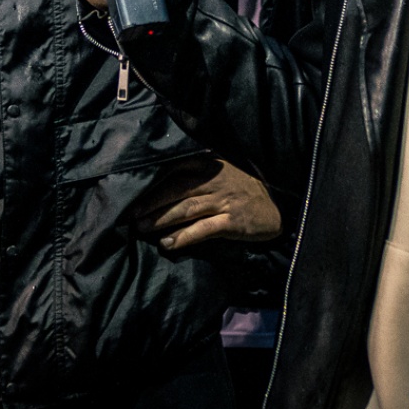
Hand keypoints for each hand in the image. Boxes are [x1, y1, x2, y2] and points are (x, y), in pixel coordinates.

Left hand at [136, 158, 282, 249]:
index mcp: (209, 165)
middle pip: (176, 190)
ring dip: (161, 219)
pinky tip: (168, 244)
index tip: (132, 191)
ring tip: (141, 228)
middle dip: (151, 202)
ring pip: (186, 209)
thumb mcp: (222, 171)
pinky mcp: (232, 222)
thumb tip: (162, 179)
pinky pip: (203, 229)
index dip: (153, 181)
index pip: (175, 170)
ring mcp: (224, 201)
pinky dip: (183, 237)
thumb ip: (197, 170)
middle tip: (130, 214)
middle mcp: (214, 180)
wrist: (278, 206)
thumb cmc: (244, 188)